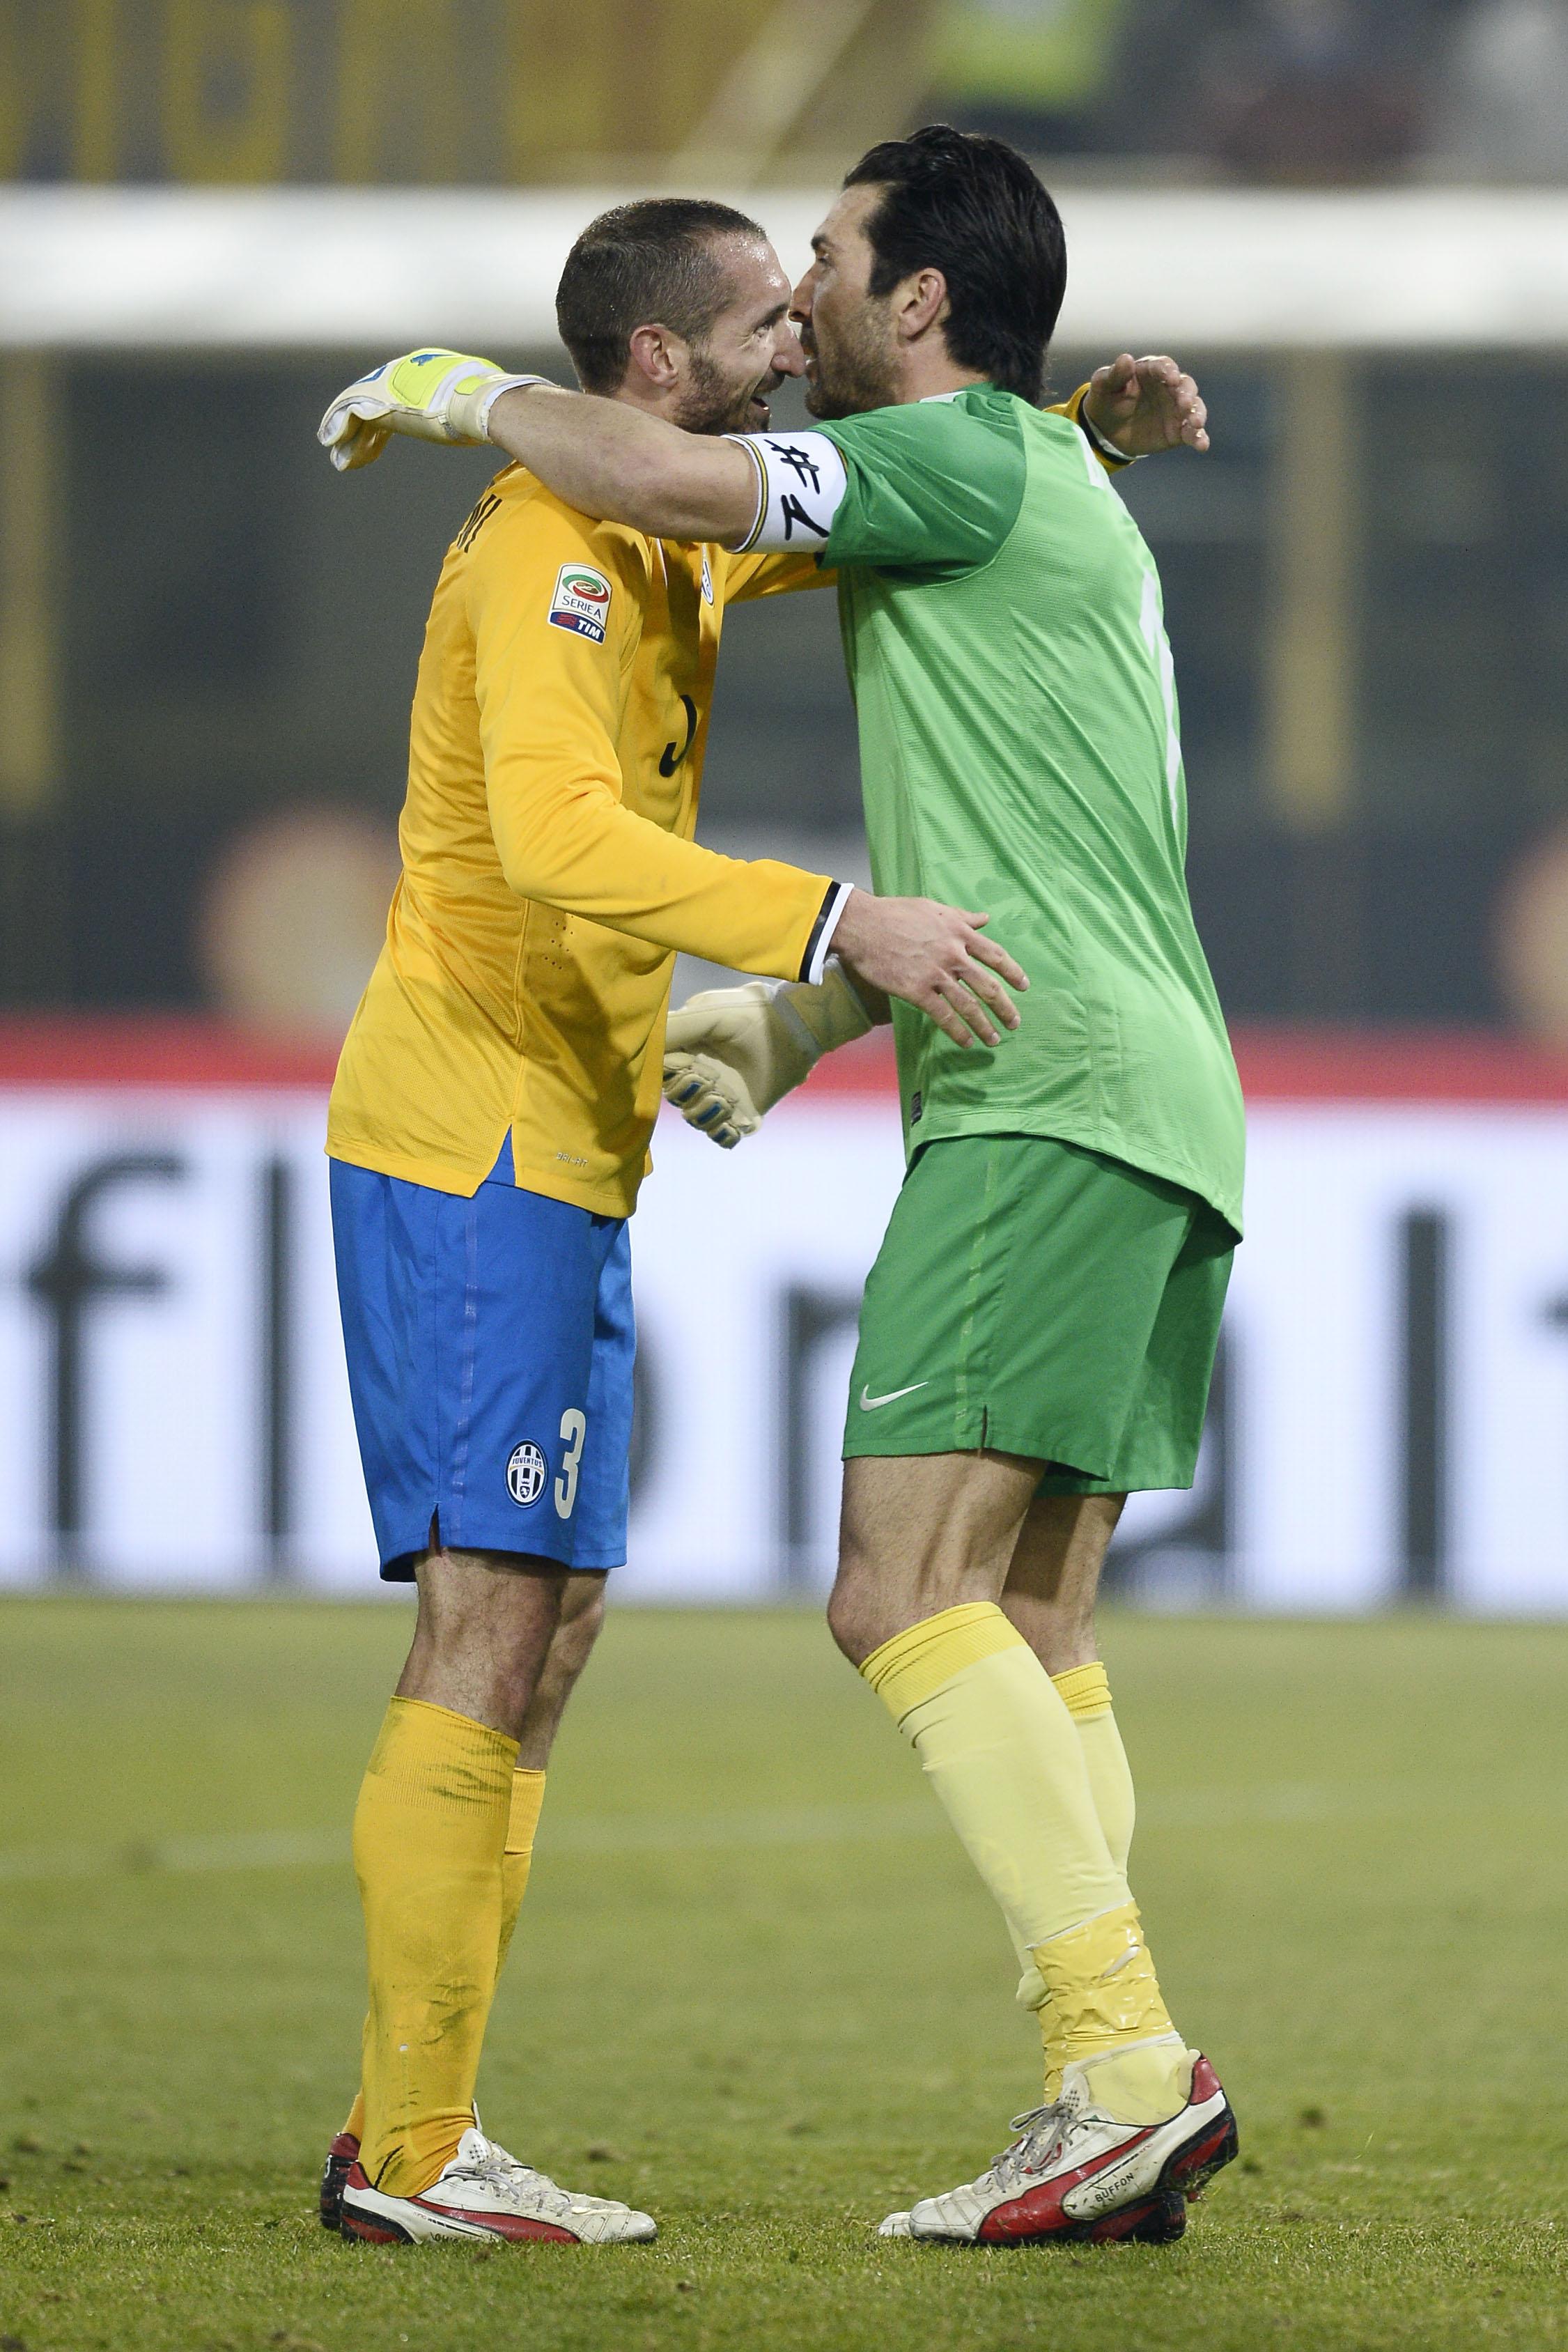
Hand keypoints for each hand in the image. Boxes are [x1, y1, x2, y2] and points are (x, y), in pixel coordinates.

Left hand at [316, 349, 544, 472]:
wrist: (488, 404)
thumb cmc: (499, 409)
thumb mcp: (492, 410)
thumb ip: (491, 415)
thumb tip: (521, 430)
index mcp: (434, 368)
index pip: (407, 388)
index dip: (395, 411)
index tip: (386, 430)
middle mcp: (409, 369)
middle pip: (379, 396)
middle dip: (365, 423)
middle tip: (355, 443)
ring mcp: (392, 383)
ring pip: (360, 407)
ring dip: (349, 434)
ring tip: (339, 454)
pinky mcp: (379, 400)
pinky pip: (348, 415)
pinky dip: (339, 431)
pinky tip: (332, 449)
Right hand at [662, 963, 878, 1147]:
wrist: (797, 1028)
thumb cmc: (752, 1014)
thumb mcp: (709, 1012)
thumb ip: (676, 1027)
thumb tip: (646, 1047)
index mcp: (685, 1051)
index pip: (659, 1073)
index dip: (669, 1075)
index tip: (687, 1065)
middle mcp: (699, 1076)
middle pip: (674, 1099)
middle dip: (691, 1092)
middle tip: (713, 1077)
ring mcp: (721, 1097)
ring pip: (696, 1120)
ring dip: (708, 1112)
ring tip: (729, 1096)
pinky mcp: (742, 1115)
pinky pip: (722, 1137)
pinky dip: (724, 1133)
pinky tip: (738, 1118)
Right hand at [831, 891, 1026, 1048]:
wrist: (863, 925)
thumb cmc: (895, 913)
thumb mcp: (933, 907)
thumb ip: (961, 916)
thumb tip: (984, 918)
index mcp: (959, 932)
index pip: (996, 955)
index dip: (1013, 972)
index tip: (1024, 986)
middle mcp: (953, 954)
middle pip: (988, 986)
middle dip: (1005, 1007)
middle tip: (1014, 1022)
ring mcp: (936, 974)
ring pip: (969, 1005)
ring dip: (985, 1026)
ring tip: (994, 1039)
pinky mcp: (917, 991)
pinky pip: (943, 1016)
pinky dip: (958, 1032)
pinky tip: (966, 1042)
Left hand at [1085, 354, 1208, 456]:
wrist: (1105, 431)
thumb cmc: (1106, 400)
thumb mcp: (1104, 385)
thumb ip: (1115, 374)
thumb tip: (1126, 359)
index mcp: (1151, 371)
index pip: (1164, 366)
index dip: (1169, 371)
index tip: (1171, 378)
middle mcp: (1169, 387)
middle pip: (1185, 385)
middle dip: (1187, 393)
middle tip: (1184, 403)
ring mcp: (1176, 409)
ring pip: (1194, 408)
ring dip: (1197, 414)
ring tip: (1195, 423)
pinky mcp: (1178, 431)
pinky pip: (1192, 433)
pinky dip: (1199, 438)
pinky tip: (1202, 445)